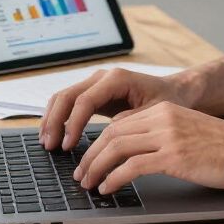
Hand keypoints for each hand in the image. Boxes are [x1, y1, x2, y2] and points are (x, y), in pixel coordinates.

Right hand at [38, 68, 192, 150]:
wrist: (176, 91)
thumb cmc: (169, 101)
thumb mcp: (156, 113)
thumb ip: (132, 120)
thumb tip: (109, 133)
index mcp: (117, 79)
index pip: (85, 100)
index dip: (73, 123)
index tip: (68, 145)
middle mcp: (103, 77)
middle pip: (68, 96)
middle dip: (56, 121)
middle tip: (50, 146)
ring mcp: (97, 84)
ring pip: (64, 98)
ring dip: (53, 119)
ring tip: (47, 143)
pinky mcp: (95, 94)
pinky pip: (70, 103)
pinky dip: (59, 118)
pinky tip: (55, 135)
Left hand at [73, 102, 223, 192]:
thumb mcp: (191, 133)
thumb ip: (166, 137)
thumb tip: (139, 157)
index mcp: (166, 110)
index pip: (120, 123)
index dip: (99, 142)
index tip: (90, 159)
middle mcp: (163, 118)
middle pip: (112, 134)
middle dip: (90, 156)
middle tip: (81, 174)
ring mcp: (168, 136)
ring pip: (116, 148)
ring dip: (96, 167)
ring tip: (88, 184)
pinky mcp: (174, 156)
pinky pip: (131, 166)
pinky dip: (113, 178)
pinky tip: (108, 188)